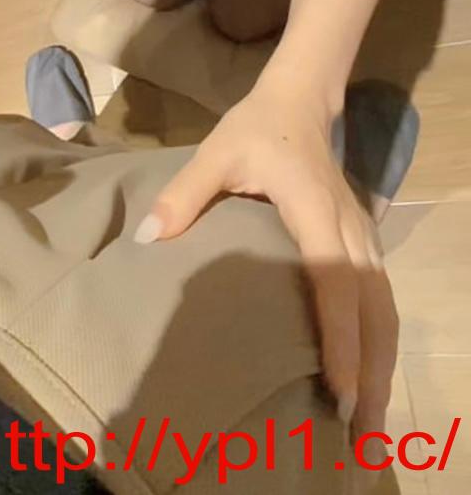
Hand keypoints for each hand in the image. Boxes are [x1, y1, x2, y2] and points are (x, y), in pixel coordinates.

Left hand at [138, 83, 397, 442]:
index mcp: (314, 210)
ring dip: (381, 363)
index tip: (338, 386)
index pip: (334, 279)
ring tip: (370, 419)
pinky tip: (368, 375)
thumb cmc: (255, 129)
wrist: (298, 102)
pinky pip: (380, 299)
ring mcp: (362, 235)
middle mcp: (348, 228)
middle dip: (371, 370)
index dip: (340, 336)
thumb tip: (147, 239)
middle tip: (361, 430)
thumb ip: (184, 195)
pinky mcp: (363, 242)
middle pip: (372, 307)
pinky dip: (379, 341)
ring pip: (384, 307)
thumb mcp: (215, 154)